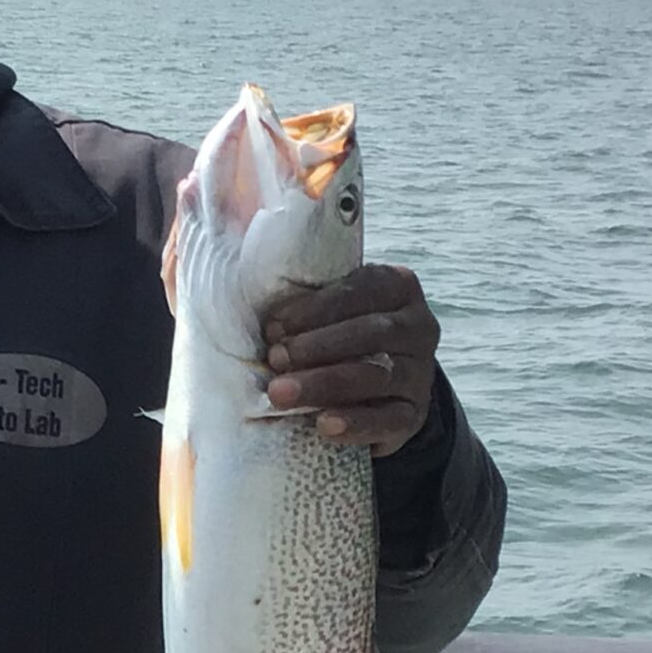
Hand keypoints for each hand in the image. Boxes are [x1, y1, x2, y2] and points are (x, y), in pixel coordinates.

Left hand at [262, 263, 438, 456]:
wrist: (376, 389)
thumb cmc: (334, 334)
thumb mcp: (325, 305)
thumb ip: (297, 283)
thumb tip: (231, 227)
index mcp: (396, 286)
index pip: (361, 290)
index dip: (316, 309)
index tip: (274, 326)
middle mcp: (418, 325)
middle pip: (370, 332)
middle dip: (316, 347)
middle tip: (273, 359)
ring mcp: (420, 371)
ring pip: (377, 375)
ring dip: (325, 384)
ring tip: (281, 394)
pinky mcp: (415, 413)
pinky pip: (389, 419)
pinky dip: (356, 423)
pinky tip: (323, 425)